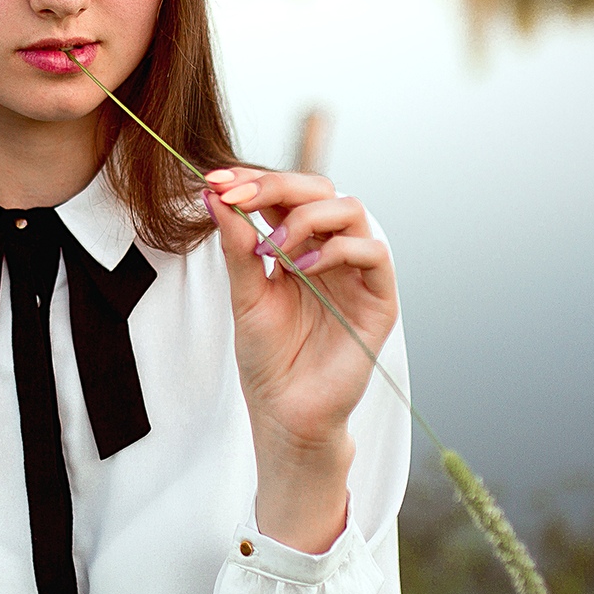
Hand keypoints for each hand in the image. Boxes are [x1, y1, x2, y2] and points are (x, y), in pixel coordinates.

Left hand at [201, 168, 397, 550]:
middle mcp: (331, 251)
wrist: (287, 413)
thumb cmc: (268, 359)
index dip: (253, 180)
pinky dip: (338, 250)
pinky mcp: (379, 299)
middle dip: (276, 185)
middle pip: (319, 189)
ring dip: (306, 217)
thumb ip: (236, 247)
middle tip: (237, 196)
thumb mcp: (245, 296)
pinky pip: (373, 253)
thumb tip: (214, 195)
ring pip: (351, 209)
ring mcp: (357, 272)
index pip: (284, 194)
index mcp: (298, 246)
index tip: (215, 180)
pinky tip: (302, 270)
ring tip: (272, 250)